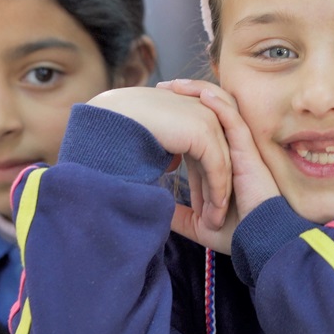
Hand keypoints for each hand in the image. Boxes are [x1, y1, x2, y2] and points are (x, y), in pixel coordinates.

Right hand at [86, 86, 231, 233]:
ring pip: (222, 165)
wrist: (111, 117)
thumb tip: (172, 165)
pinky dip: (216, 192)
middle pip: (220, 159)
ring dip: (219, 197)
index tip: (202, 208)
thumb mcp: (153, 140)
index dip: (206, 181)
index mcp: (193, 111)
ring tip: (214, 222)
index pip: (209, 152)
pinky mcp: (204, 130)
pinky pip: (217, 167)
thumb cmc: (122, 126)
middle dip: (217, 191)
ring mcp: (208, 118)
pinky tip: (212, 212)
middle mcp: (205, 111)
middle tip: (214, 220)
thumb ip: (168, 150)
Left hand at [157, 80, 280, 253]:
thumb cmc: (236, 234)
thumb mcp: (200, 224)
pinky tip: (203, 93)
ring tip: (177, 84)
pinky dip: (220, 105)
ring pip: (222, 109)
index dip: (178, 116)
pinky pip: (235, 121)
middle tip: (161, 87)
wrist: (259, 240)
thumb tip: (157, 211)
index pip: (197, 130)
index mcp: (219, 161)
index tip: (154, 108)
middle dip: (185, 96)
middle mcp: (230, 149)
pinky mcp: (249, 150)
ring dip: (199, 92)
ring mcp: (241, 147)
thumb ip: (181, 215)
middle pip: (208, 111)